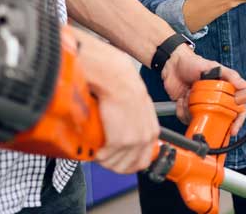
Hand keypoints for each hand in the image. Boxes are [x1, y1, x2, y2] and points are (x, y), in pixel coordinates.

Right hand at [72, 29, 158, 173]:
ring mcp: (133, 142)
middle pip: (129, 167)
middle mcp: (145, 138)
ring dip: (104, 161)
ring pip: (115, 164)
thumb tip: (124, 127)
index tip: (118, 160)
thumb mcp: (138, 105)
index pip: (143, 160)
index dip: (128, 163)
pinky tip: (93, 148)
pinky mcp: (119, 142)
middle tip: (103, 157)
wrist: (115, 78)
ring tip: (96, 151)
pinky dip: (97, 155)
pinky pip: (105, 158)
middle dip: (114, 165)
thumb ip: (136, 121)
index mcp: (152, 131)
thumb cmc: (123, 85)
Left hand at [161, 46, 245, 136]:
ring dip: (192, 111)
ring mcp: (199, 106)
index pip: (236, 109)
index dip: (237, 120)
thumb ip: (230, 75)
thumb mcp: (213, 66)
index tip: (233, 129)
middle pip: (218, 118)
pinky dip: (182, 111)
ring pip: (201, 120)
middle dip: (209, 117)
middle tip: (202, 112)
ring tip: (188, 96)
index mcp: (223, 91)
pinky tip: (181, 99)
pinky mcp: (186, 109)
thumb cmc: (192, 62)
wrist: (171, 63)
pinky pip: (186, 118)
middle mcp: (213, 100)